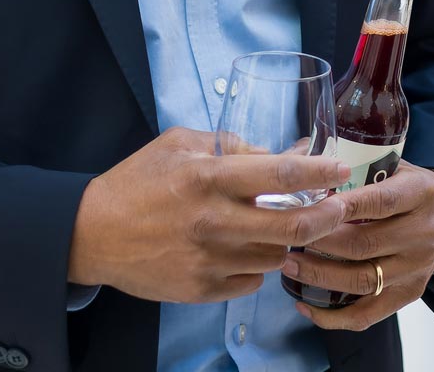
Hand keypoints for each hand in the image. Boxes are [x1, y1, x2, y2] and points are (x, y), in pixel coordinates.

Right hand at [67, 128, 349, 304]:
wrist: (91, 234)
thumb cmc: (137, 182)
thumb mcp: (180, 144)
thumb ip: (233, 145)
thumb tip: (283, 153)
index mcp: (208, 178)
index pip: (281, 176)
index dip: (320, 173)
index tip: (342, 170)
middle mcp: (213, 221)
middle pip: (293, 225)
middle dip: (328, 216)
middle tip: (339, 207)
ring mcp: (209, 260)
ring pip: (277, 255)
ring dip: (289, 239)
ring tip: (285, 224)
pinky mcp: (202, 290)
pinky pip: (252, 279)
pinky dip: (259, 263)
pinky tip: (247, 247)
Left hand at [283, 162, 433, 331]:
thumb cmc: (406, 187)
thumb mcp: (394, 165)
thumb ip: (357, 167)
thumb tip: (302, 165)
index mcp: (420, 193)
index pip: (382, 201)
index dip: (346, 206)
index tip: (312, 207)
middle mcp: (423, 233)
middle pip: (366, 245)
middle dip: (321, 242)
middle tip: (287, 235)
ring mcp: (417, 268)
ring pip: (362, 281)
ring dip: (320, 276)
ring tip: (289, 265)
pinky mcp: (408, 294)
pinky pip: (367, 315)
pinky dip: (333, 317)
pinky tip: (305, 305)